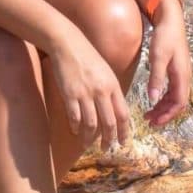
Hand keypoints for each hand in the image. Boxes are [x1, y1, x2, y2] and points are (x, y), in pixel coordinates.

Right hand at [44, 29, 132, 150]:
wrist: (68, 44)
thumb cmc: (87, 56)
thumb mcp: (106, 72)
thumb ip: (110, 90)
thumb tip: (113, 109)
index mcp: (113, 86)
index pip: (123, 114)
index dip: (124, 131)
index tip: (123, 142)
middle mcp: (101, 92)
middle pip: (109, 122)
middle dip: (108, 139)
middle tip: (106, 148)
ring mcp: (85, 93)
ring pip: (91, 123)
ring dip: (89, 137)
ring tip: (87, 144)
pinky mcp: (70, 94)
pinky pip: (75, 116)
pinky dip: (75, 126)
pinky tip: (74, 130)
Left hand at [145, 11, 191, 127]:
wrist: (171, 21)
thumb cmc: (165, 37)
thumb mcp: (158, 58)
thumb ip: (156, 79)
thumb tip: (152, 100)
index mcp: (182, 77)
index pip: (179, 104)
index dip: (167, 115)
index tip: (154, 122)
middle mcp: (184, 78)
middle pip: (177, 103)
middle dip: (164, 114)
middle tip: (148, 121)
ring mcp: (181, 74)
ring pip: (175, 98)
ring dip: (163, 107)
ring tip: (148, 113)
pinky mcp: (177, 71)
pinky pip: (172, 90)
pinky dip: (163, 98)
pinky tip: (154, 99)